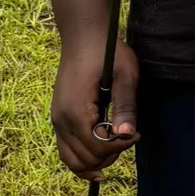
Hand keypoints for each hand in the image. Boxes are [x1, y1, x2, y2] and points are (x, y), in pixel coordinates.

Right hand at [50, 36, 139, 181]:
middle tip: (128, 138)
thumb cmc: (106, 50)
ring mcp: (57, 120)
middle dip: (109, 156)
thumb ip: (126, 105)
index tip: (137, 134)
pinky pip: (66, 149)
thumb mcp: (124, 73)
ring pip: (71, 160)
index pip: (97, 147)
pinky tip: (98, 159)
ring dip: (95, 161)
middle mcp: (61, 120)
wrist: (82, 34)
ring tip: (116, 149)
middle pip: (84, 159)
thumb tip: (126, 135)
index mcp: (76, 110)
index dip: (120, 147)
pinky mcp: (58, 118)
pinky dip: (82, 157)